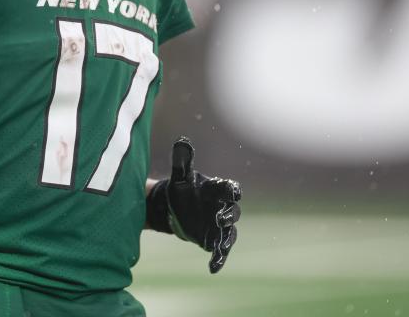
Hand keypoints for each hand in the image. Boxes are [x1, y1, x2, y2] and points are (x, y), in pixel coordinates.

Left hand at [146, 136, 241, 273]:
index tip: (233, 193)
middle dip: (228, 215)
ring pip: (230, 233)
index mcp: (216, 190)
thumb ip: (182, 161)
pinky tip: (213, 268)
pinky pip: (220, 251)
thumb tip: (181, 141)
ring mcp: (219, 226)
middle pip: (233, 212)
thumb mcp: (180, 176)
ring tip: (220, 246)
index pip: (229, 189)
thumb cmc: (182, 189)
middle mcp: (222, 208)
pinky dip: (219, 259)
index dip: (232, 191)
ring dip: (226, 239)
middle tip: (219, 218)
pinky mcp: (213, 240)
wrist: (175, 208)